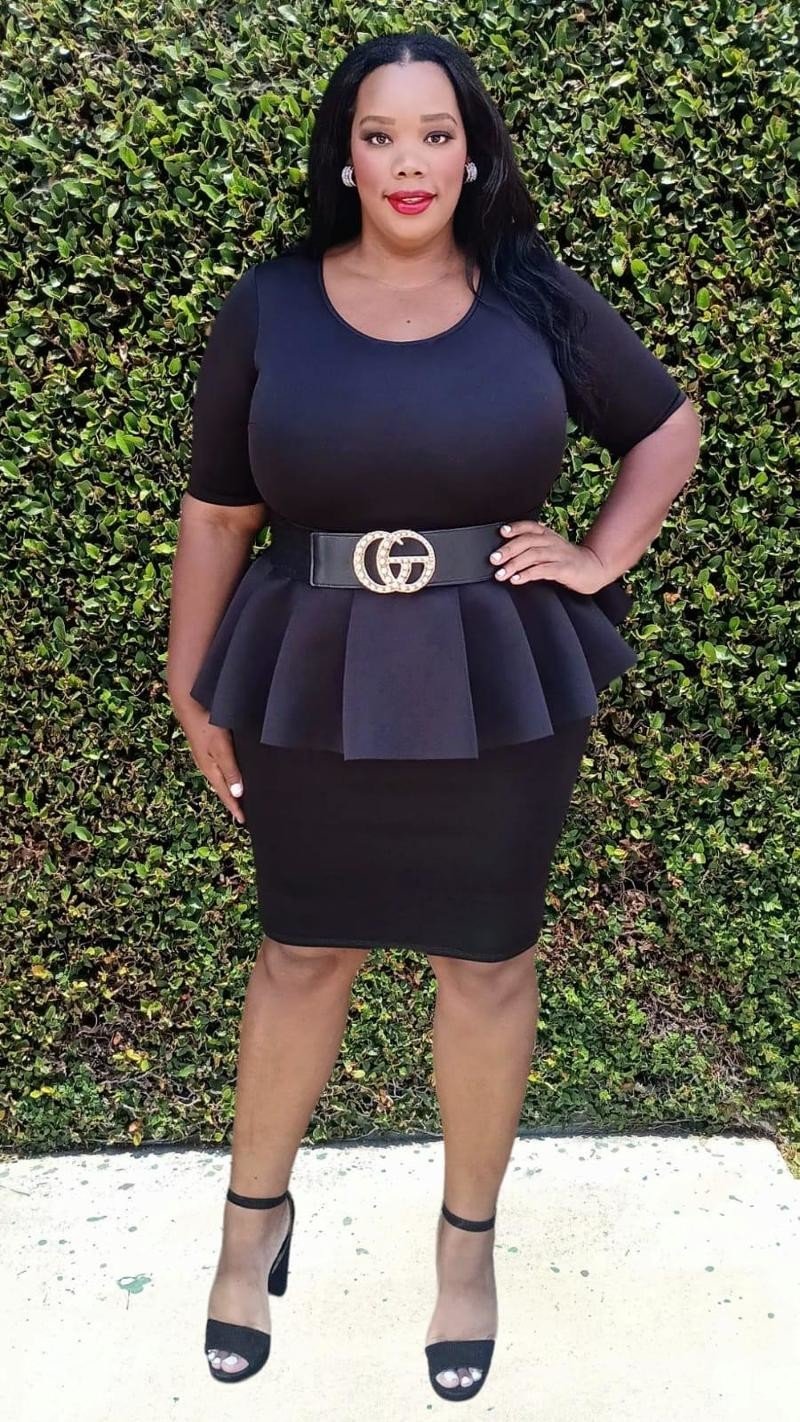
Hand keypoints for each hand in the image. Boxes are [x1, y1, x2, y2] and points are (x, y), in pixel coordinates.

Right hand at [172, 695, 246, 824]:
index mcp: (210, 769)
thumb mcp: (221, 749)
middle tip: (242, 813)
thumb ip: (230, 770)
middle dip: (232, 800)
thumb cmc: (206, 725)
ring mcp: (206, 756)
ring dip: (230, 788)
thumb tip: (237, 793)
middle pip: (222, 788)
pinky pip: (220, 767)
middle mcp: (208, 765)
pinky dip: (228, 775)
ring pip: (221, 778)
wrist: (189, 703)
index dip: (235, 807)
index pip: (225, 794)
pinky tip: (233, 772)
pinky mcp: (208, 747)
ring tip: (239, 797)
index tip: (243, 820)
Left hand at [489, 519, 608, 595]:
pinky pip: (544, 570)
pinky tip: (517, 580)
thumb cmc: (566, 561)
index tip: (501, 532)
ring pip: (534, 555)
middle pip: (528, 541)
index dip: (516, 527)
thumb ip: (530, 549)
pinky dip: (528, 574)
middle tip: (494, 559)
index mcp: (548, 535)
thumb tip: (504, 555)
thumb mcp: (549, 550)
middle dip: (508, 549)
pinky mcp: (565, 569)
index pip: (530, 527)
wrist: (594, 569)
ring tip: (501, 573)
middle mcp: (553, 542)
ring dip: (514, 564)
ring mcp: (559, 555)